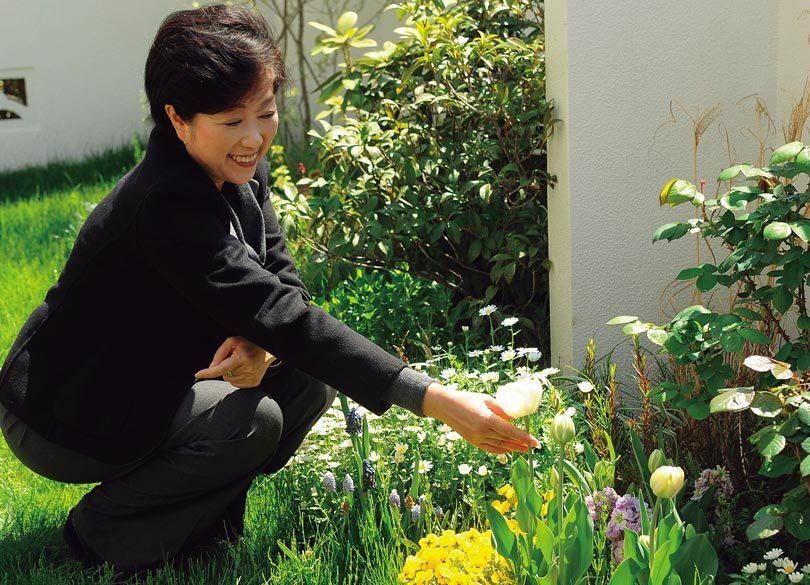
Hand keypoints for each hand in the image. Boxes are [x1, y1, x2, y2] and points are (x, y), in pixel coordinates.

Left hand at [194, 336, 276, 387]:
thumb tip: (211, 368)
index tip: (198, 374)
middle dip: (226, 368)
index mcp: (241, 358)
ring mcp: (252, 378)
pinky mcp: (254, 383)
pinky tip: (245, 370)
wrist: (267, 350)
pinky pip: (237, 385)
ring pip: (230, 381)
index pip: (221, 368)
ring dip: (232, 374)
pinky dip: (237, 378)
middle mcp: (247, 370)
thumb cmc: (248, 344)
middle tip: (236, 359)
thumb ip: (220, 354)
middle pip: (224, 375)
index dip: (208, 372)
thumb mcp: (232, 342)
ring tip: (242, 364)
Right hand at [421, 382, 540, 454]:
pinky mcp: (472, 442)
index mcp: (487, 419)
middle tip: (533, 446)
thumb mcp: (486, 400)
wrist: (446, 406)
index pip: (510, 431)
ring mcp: (477, 438)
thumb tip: (514, 418)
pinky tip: (508, 449)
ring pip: (499, 446)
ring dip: (513, 448)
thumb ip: (501, 409)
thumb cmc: (467, 399)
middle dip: (521, 444)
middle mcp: (482, 431)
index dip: (524, 438)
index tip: (535, 442)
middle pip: (506, 440)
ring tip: (524, 449)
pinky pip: (490, 448)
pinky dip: (500, 450)